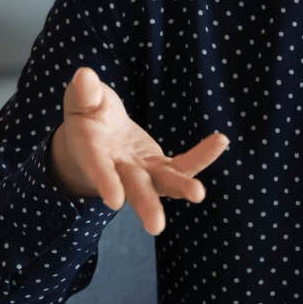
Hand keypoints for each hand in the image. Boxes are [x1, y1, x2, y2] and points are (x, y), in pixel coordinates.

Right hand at [48, 67, 227, 234]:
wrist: (98, 134)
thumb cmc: (87, 114)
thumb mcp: (82, 100)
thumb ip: (84, 93)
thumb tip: (85, 76)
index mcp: (93, 152)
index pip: (99, 168)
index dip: (105, 181)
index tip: (114, 201)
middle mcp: (119, 168)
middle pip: (134, 189)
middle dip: (145, 205)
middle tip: (156, 227)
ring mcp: (142, 171)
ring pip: (163, 184)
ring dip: (181, 188)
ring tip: (198, 194)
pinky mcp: (161, 166)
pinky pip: (184, 164)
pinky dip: (203, 156)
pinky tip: (221, 141)